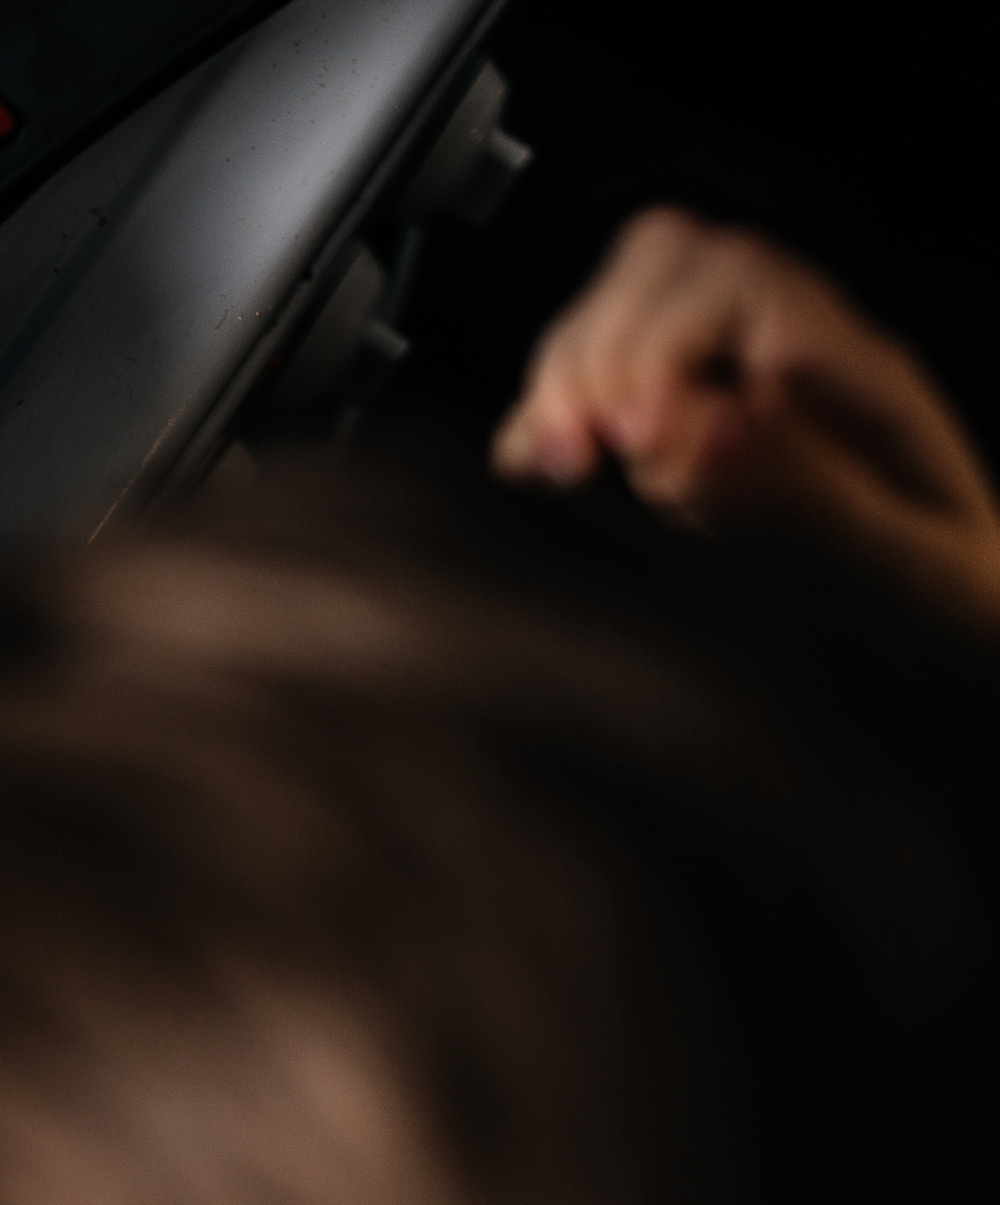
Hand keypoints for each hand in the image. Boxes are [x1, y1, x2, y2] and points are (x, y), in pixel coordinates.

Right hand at [493, 206, 999, 620]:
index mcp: (861, 374)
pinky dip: (546, 417)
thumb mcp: (915, 575)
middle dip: (596, 354)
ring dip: (563, 379)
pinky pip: (596, 384)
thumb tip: (694, 430)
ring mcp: (733, 390)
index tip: (633, 443)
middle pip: (664, 267)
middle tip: (583, 462)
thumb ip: (813, 502)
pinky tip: (538, 468)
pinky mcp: (685, 438)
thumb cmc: (956, 620)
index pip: (735, 278)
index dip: (659, 344)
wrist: (967, 646)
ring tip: (564, 469)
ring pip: (616, 309)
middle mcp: (793, 358)